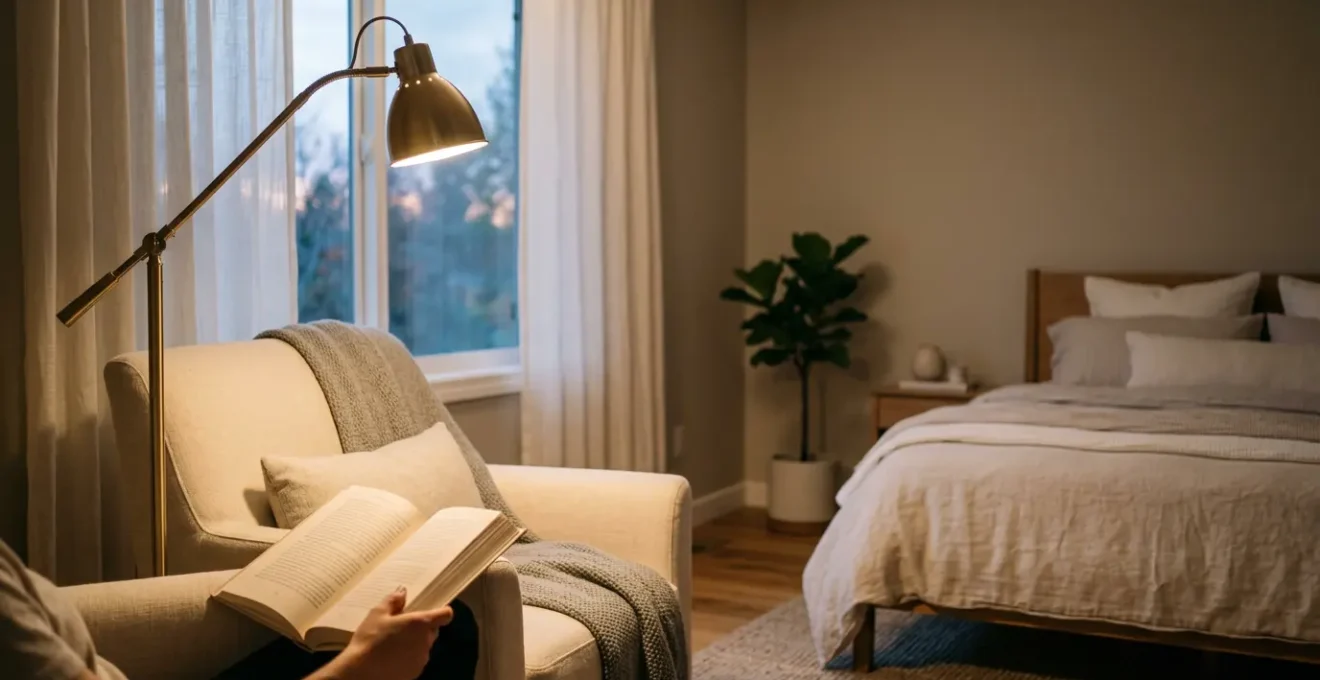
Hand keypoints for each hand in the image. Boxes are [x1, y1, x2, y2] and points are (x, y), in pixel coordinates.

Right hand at [323, 587, 453, 679]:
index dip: (441, 612)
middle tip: (402, 626)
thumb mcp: (377, 614)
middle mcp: (426, 641)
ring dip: (415, 643)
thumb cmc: (370, 640)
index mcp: (421, 623)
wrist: (361, 673)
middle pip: (433, 630)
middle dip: (422, 627)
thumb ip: (393, 601)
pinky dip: (409, 657)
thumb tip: (403, 591)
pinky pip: (416, 660)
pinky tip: (392, 657)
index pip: (446, 615)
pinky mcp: (415, 672)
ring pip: (424, 646)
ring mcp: (422, 659)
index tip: (432, 611)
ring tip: (394, 643)